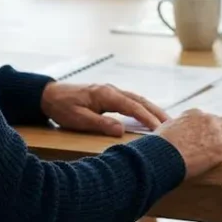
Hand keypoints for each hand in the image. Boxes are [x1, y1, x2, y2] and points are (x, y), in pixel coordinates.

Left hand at [40, 83, 169, 136]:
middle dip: (156, 112)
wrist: (49, 95)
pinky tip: (148, 116)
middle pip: (140, 100)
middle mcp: (111, 90)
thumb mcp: (78, 119)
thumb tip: (121, 131)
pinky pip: (130, 101)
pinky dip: (142, 108)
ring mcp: (111, 91)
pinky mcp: (109, 96)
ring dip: (152, 109)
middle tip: (173, 124)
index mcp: (105, 94)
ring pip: (137, 99)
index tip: (160, 128)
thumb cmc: (62, 107)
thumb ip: (100, 124)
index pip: (132, 106)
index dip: (147, 117)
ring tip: (166, 121)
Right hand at [156, 109, 221, 178]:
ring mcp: (217, 133)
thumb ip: (172, 129)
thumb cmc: (158, 146)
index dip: (217, 124)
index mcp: (193, 114)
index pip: (210, 118)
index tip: (220, 129)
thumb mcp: (163, 130)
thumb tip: (167, 133)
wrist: (162, 155)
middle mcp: (208, 120)